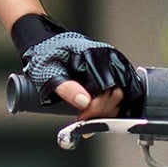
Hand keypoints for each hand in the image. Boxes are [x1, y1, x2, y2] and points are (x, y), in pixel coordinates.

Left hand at [13, 21, 139, 119]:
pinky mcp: (112, 68)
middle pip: (118, 93)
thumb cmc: (44, 57)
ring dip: (108, 110)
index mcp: (94, 56)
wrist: (44, 43)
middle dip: (102, 112)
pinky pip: (121, 90)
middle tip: (84, 123)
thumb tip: (84, 102)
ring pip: (122, 93)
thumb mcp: (48, 73)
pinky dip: (112, 104)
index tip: (82, 120)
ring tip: (90, 118)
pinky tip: (99, 112)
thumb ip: (65, 87)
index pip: (107, 89)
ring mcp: (112, 62)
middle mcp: (108, 56)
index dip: (96, 109)